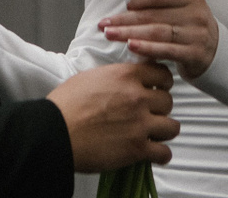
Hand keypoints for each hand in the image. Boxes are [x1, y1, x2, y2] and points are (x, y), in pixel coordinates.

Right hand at [47, 62, 177, 172]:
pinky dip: (160, 155)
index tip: (157, 88)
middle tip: (149, 114)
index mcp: (125, 76)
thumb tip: (122, 81)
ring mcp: (139, 123)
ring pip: (172, 127)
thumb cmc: (65, 105)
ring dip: (163, 131)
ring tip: (153, 134)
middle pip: (168, 101)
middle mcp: (137, 97)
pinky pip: (164, 153)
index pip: (162, 73)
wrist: (55, 131)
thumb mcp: (90, 77)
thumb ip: (114, 78)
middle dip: (160, 108)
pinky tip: (152, 153)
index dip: (161, 82)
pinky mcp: (137, 148)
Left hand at [100, 0, 219, 79]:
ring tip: (110, 34)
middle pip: (154, 15)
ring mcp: (196, 35)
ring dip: (130, 33)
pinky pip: (166, 50)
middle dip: (126, 19)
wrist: (215, 56)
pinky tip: (131, 47)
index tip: (124, 6)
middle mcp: (196, 14)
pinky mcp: (194, 54)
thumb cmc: (188, 29)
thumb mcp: (177, 10)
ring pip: (157, 32)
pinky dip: (147, 48)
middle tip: (104, 23)